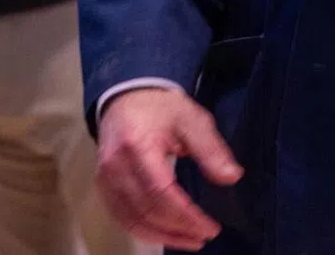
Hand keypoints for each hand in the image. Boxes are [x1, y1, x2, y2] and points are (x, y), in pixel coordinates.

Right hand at [96, 86, 242, 250]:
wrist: (126, 94)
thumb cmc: (161, 107)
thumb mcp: (191, 118)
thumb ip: (210, 148)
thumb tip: (231, 177)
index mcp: (138, 145)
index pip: (162, 192)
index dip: (186, 216)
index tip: (210, 227)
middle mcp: (116, 165)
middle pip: (147, 211)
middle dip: (178, 230)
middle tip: (204, 236)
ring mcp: (105, 178)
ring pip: (132, 221)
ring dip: (161, 237)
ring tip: (189, 241)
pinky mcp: (102, 186)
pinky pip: (120, 218)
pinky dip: (143, 231)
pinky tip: (164, 234)